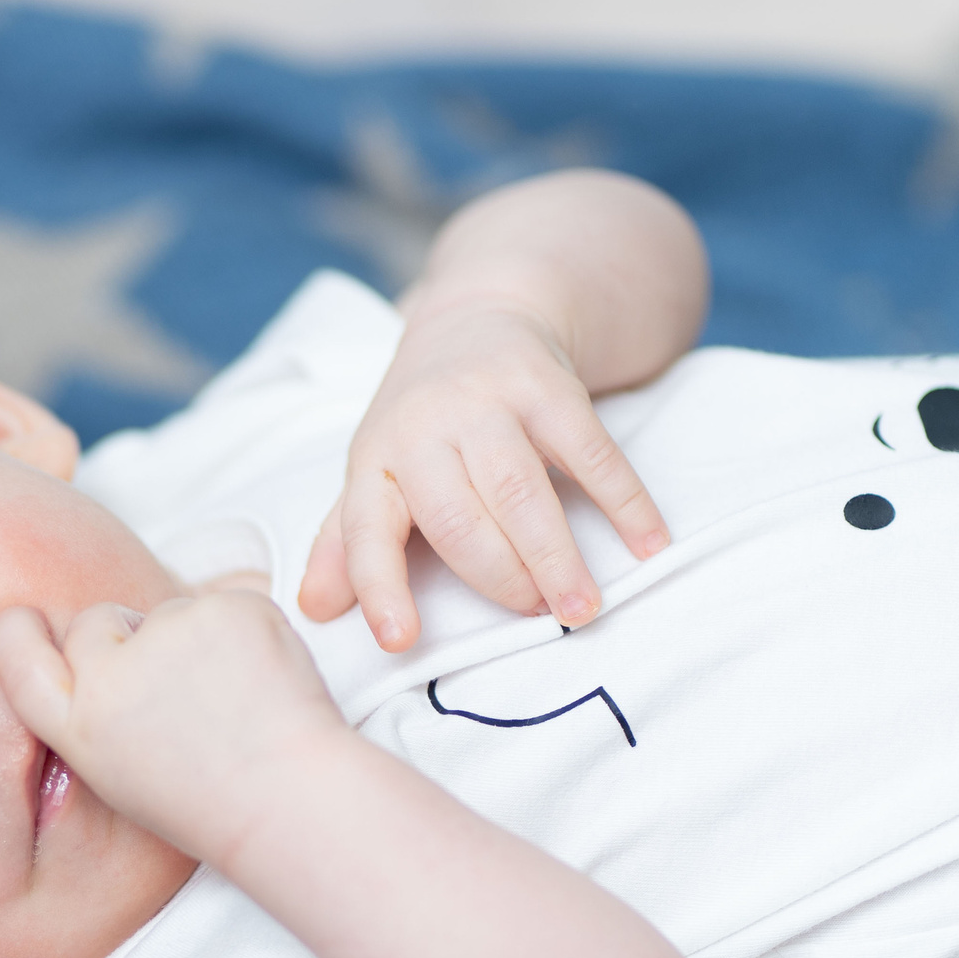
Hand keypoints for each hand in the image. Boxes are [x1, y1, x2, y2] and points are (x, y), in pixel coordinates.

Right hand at [0, 593, 346, 864]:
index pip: (16, 652)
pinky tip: (257, 679)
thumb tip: (93, 654)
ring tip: (227, 700)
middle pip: (96, 621)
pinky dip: (239, 632)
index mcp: (79, 726)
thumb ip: (91, 712)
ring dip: (190, 639)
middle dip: (125, 639)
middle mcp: (111, 675)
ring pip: (166, 612)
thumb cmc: (211, 800)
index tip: (25, 620)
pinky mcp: (225, 609)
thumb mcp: (118, 775)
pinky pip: (220, 604)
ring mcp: (169, 635)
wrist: (293, 801)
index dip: (19, 632)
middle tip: (175, 692)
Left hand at [296, 299, 669, 650]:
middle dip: (500, 580)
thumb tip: (311, 609)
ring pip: (520, 493)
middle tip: (537, 620)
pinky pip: (591, 452)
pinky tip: (647, 544)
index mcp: (374, 460)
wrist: (478, 316)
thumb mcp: (376, 471)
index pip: (365, 531)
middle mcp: (423, 428)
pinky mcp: (549, 384)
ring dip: (556, 556)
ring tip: (580, 608)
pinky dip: (623, 501)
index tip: (399, 641)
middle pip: (460, 521)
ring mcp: (487, 402)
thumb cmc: (423, 422)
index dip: (378, 588)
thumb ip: (347, 542)